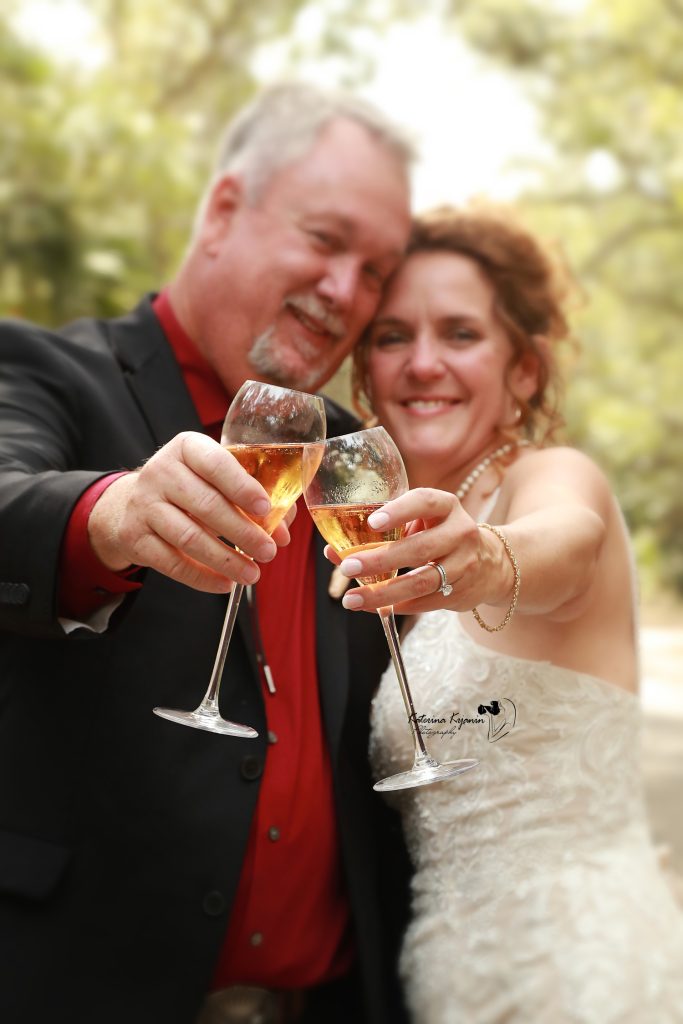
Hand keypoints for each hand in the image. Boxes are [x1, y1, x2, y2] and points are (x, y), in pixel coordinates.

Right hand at [88, 432, 280, 592]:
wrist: (133, 503)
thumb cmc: (191, 487)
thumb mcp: (216, 479)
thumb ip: (253, 497)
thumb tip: (283, 532)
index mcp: (187, 448)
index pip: (216, 463)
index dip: (242, 486)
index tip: (266, 509)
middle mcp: (161, 472)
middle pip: (205, 504)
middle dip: (243, 532)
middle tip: (269, 551)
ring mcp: (144, 505)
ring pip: (189, 538)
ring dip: (226, 560)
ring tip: (252, 573)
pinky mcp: (134, 537)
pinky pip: (172, 563)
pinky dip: (202, 578)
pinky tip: (225, 584)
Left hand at [331, 488, 506, 613]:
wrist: (492, 563)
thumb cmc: (441, 535)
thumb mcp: (422, 522)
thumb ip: (383, 532)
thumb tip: (334, 551)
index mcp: (447, 507)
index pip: (424, 501)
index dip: (399, 511)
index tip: (372, 522)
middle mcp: (460, 533)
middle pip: (420, 548)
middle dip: (381, 560)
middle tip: (348, 566)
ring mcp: (464, 564)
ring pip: (421, 582)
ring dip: (383, 593)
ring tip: (352, 600)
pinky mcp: (461, 592)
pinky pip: (425, 603)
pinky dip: (396, 607)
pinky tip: (374, 609)